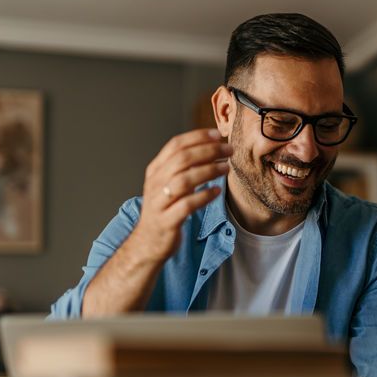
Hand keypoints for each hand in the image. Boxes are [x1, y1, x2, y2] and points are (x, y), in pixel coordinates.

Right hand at [129, 128, 230, 264]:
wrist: (148, 242)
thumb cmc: (165, 209)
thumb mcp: (168, 183)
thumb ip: (183, 167)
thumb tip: (211, 146)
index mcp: (156, 170)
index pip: (175, 145)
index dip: (198, 137)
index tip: (218, 135)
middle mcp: (155, 183)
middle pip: (182, 159)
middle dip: (208, 151)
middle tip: (228, 150)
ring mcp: (159, 202)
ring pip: (184, 181)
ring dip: (208, 171)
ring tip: (226, 169)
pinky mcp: (167, 221)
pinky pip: (186, 205)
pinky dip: (203, 196)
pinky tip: (216, 192)